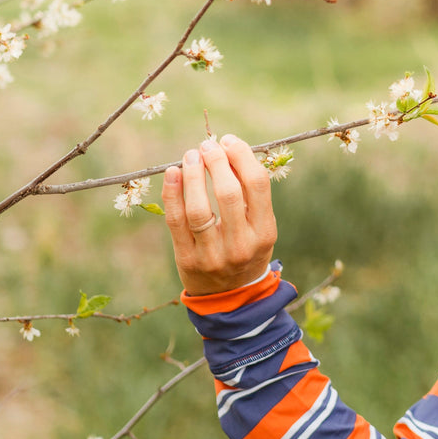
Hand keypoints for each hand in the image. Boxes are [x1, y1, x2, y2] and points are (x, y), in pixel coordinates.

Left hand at [162, 134, 277, 295]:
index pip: (256, 185)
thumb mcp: (260, 227)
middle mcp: (241, 245)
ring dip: (193, 175)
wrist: (231, 297)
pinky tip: (173, 173)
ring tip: (190, 155)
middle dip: (216, 162)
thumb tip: (228, 149)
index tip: (229, 141)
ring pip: (199, 209)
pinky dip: (172, 193)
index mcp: (264, 232)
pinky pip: (176, 222)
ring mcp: (212, 255)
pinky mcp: (187, 260)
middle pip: (228, 194)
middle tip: (207, 145)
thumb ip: (249, 195)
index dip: (241, 156)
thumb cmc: (246, 249)